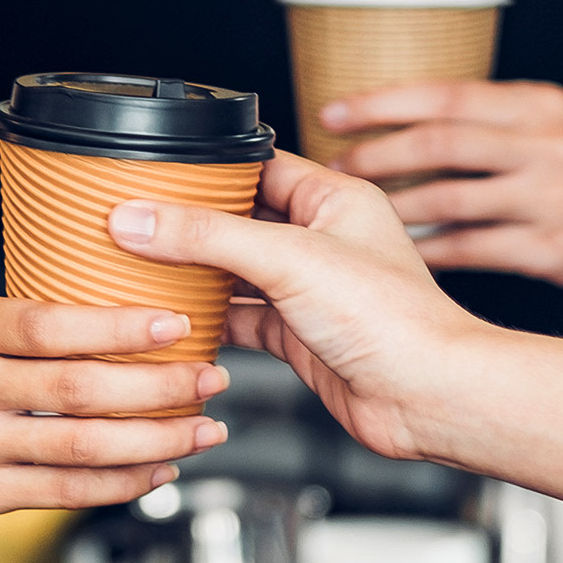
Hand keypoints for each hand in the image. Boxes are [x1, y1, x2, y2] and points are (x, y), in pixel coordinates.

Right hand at [0, 293, 230, 521]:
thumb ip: (10, 321)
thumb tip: (104, 304)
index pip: (52, 325)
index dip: (121, 327)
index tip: (176, 324)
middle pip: (80, 389)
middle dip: (160, 386)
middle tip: (213, 377)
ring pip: (81, 446)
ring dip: (155, 440)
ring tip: (204, 429)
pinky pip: (62, 493)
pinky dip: (118, 484)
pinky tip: (157, 470)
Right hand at [108, 152, 489, 461]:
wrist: (426, 397)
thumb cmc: (393, 320)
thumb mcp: (289, 259)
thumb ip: (209, 236)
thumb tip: (141, 218)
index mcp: (334, 199)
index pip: (257, 165)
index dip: (207, 169)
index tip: (155, 174)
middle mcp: (323, 240)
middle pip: (239, 220)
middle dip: (191, 224)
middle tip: (136, 221)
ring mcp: (310, 290)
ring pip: (236, 272)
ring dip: (195, 273)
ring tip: (142, 266)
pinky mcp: (299, 336)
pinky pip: (242, 319)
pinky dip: (210, 320)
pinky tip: (176, 319)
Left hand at [324, 81, 562, 298]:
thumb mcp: (560, 123)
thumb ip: (495, 118)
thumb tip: (409, 119)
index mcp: (539, 106)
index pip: (446, 94)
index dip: (382, 102)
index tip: (334, 112)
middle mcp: (544, 147)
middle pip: (440, 143)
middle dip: (375, 155)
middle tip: (332, 168)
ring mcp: (549, 199)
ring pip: (449, 199)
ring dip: (392, 207)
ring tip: (355, 214)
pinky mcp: (551, 249)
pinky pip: (471, 249)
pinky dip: (428, 251)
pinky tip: (399, 253)